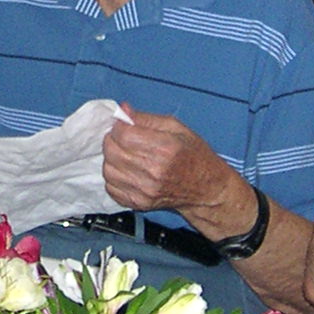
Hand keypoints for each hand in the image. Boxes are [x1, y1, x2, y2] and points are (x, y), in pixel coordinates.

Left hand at [100, 109, 232, 217]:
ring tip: (126, 155)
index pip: (123, 134)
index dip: (119, 126)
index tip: (124, 125)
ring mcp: (145, 190)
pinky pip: (111, 188)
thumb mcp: (177, 128)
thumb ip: (147, 119)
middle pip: (112, 151)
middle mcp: (153, 171)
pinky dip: (115, 178)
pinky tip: (127, 172)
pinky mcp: (139, 203)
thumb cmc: (195, 157)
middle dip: (113, 140)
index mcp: (165, 148)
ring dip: (113, 159)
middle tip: (124, 138)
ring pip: (108, 169)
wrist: (206, 189)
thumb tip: (124, 110)